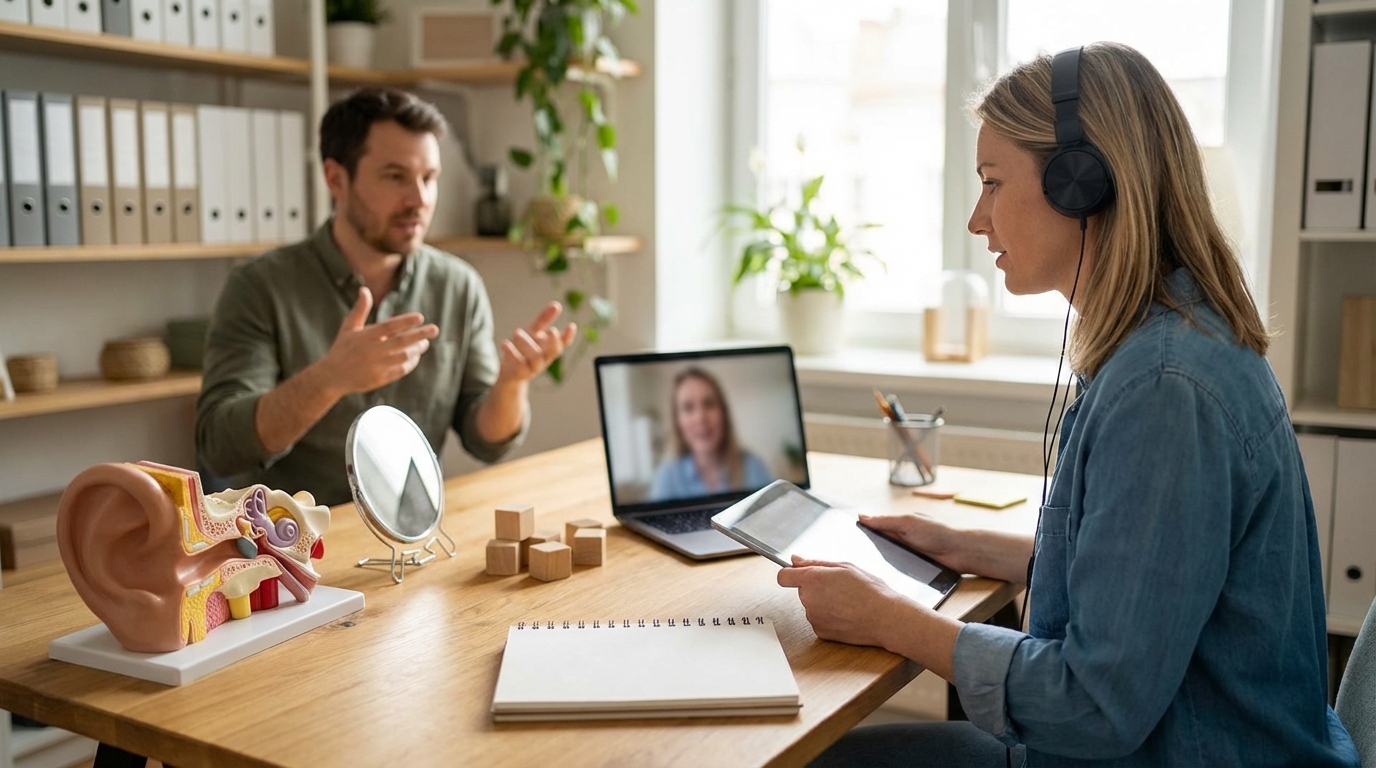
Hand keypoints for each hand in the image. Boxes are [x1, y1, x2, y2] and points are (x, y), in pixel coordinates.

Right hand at [317, 287, 439, 395]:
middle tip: (435, 329)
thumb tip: (364, 289)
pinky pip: (400, 370)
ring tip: (425, 342)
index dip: (406, 321)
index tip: (420, 317)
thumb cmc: (342, 348)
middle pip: (401, 341)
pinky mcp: (380, 379)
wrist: (331, 376)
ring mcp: (376, 366)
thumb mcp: (348, 327)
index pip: (389, 326)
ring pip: (404, 356)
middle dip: (420, 335)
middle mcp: (372, 351)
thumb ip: (360, 309)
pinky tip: (416, 356)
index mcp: (365, 336)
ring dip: (417, 349)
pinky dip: (410, 363)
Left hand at [498, 301, 576, 383]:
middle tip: (552, 330)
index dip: (568, 336)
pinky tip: (504, 343)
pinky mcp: (520, 373)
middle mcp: (544, 359)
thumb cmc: (524, 350)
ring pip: (535, 358)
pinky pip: (518, 365)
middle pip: (553, 352)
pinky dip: (511, 353)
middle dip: (554, 342)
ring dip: (527, 344)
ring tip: (516, 332)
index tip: (571, 325)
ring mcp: (533, 367)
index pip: (563, 343)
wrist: (510, 375)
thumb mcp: (533, 333)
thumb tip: (557, 304)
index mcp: (549, 348)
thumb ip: (544, 320)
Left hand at [776, 555, 906, 647]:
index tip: (798, 574)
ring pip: (811, 606)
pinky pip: (819, 620)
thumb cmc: (870, 590)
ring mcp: (813, 618)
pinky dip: (829, 617)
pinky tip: (846, 615)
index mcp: (812, 579)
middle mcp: (808, 600)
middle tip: (839, 587)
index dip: (790, 574)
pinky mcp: (820, 633)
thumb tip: (796, 560)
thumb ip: (816, 562)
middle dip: (815, 588)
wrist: (885, 618)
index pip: (783, 576)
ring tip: (847, 602)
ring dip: (823, 603)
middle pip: (802, 591)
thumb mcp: (845, 567)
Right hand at [859, 513, 962, 570]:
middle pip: (878, 544)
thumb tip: (862, 516)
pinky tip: (881, 577)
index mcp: (899, 524)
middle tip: (851, 557)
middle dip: (867, 549)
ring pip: (886, 558)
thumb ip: (885, 522)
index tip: (845, 537)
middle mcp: (902, 538)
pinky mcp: (912, 567)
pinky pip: (896, 569)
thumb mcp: (908, 523)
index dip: (862, 531)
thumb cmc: (937, 533)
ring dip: (879, 562)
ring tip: (863, 570)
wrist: (960, 553)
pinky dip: (890, 571)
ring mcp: (907, 553)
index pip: (875, 526)